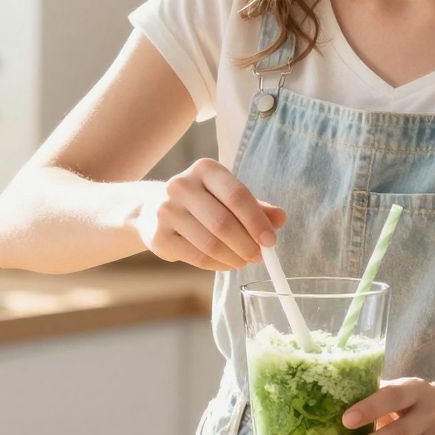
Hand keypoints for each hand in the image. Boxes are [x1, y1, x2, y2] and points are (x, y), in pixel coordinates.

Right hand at [133, 158, 285, 270]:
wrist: (154, 209)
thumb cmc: (203, 202)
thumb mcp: (229, 197)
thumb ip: (256, 207)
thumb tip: (280, 219)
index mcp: (205, 169)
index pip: (237, 196)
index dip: (257, 221)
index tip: (271, 241)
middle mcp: (182, 185)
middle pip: (223, 223)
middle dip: (247, 245)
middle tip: (258, 257)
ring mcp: (166, 210)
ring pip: (210, 243)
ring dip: (234, 258)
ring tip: (244, 262)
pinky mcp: (159, 236)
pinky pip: (197, 257)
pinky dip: (217, 265)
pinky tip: (227, 264)